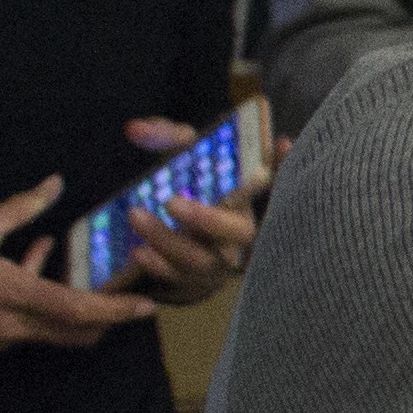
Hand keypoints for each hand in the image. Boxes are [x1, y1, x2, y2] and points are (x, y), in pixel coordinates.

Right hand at [0, 180, 154, 352]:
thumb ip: (18, 210)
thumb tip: (53, 184)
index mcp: (14, 299)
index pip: (81, 313)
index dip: (118, 311)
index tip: (148, 305)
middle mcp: (13, 327)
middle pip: (78, 332)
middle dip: (109, 315)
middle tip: (131, 288)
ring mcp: (0, 337)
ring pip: (55, 329)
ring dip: (76, 305)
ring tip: (89, 266)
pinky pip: (29, 322)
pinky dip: (44, 298)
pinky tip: (39, 258)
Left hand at [105, 116, 265, 307]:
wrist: (178, 234)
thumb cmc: (192, 185)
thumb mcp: (185, 155)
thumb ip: (165, 137)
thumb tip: (134, 129)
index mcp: (249, 200)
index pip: (273, 189)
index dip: (278, 176)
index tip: (262, 168)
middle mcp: (243, 235)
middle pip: (239, 234)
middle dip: (206, 219)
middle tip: (171, 201)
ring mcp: (222, 263)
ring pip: (202, 260)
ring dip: (168, 240)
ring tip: (136, 217)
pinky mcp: (198, 283)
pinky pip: (181, 281)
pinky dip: (160, 268)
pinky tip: (138, 252)